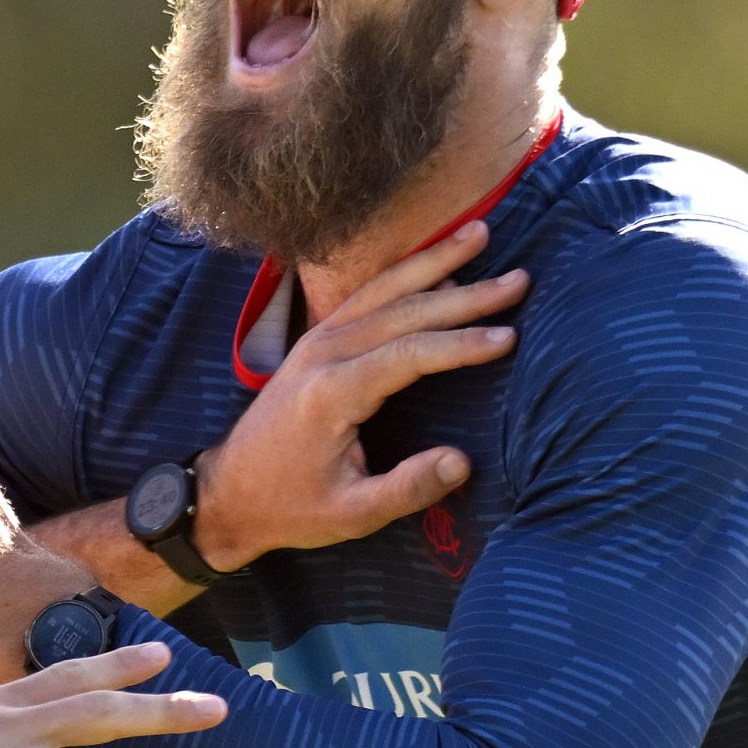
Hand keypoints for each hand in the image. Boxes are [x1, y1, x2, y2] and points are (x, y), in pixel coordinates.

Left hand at [196, 220, 527, 568]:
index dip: (461, 344)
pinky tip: (435, 260)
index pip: (408, 354)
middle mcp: (321, 355)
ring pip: (382, 291)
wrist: (228, 492)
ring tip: (481, 233)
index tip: (509, 337)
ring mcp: (314, 342)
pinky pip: (364, 296)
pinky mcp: (313, 341)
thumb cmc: (290, 507)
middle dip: (466, 293)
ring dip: (434, 261)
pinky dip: (403, 273)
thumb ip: (407, 489)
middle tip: (519, 279)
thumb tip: (462, 461)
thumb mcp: (351, 514)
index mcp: (331, 394)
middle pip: (403, 311)